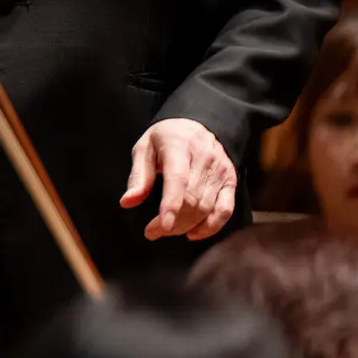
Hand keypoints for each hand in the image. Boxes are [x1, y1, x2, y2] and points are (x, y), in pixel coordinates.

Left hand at [120, 118, 236, 240]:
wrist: (197, 124)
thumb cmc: (166, 138)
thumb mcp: (145, 148)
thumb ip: (138, 176)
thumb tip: (127, 202)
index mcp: (179, 146)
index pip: (178, 179)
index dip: (170, 205)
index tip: (161, 227)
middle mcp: (204, 157)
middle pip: (192, 199)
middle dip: (172, 222)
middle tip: (153, 231)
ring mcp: (220, 169)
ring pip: (206, 208)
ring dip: (186, 226)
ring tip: (168, 230)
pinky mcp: (230, 180)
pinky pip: (225, 210)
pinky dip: (210, 227)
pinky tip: (193, 233)